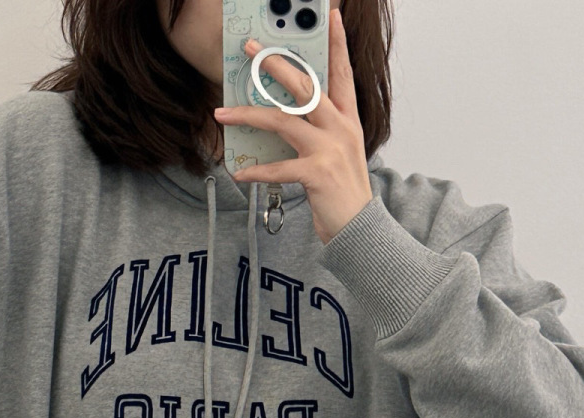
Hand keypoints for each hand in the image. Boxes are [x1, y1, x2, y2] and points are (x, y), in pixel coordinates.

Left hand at [212, 3, 373, 246]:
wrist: (360, 230)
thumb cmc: (344, 193)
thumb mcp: (338, 154)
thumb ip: (320, 132)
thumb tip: (285, 117)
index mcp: (348, 121)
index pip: (342, 74)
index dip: (337, 44)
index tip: (332, 17)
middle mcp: (341, 129)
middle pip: (305, 87)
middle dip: (275, 65)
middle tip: (251, 51)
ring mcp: (329, 150)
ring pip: (283, 121)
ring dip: (248, 116)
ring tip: (223, 114)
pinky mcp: (317, 174)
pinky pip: (278, 168)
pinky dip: (256, 172)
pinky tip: (240, 174)